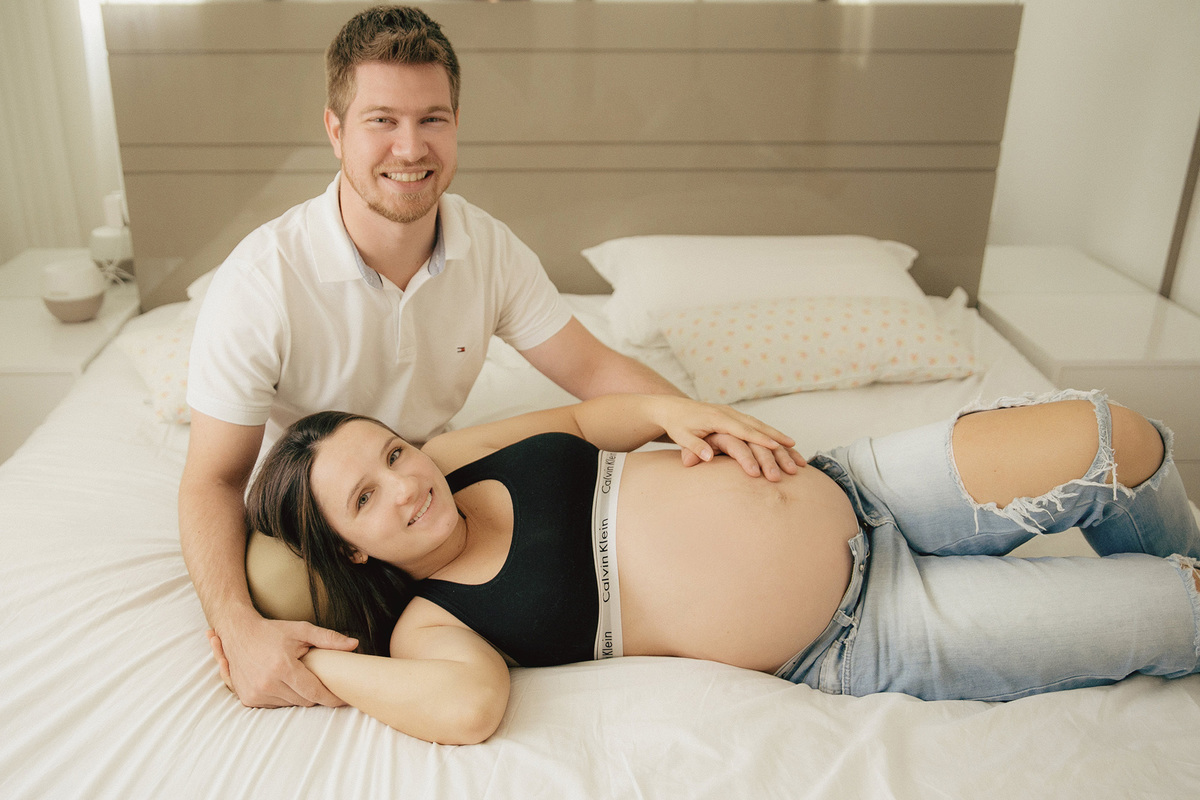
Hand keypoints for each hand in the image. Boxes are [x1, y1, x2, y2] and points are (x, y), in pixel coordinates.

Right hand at [206, 615, 357, 707]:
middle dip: (316, 694)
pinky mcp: (248, 699)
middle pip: (304, 700)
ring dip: (298, 695)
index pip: (315, 693)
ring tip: (298, 678)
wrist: (238, 633)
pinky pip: (275, 705)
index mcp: (283, 667)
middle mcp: (268, 684)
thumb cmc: (272, 631)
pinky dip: (283, 697)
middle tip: (322, 683)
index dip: (332, 698)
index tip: (345, 698)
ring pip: (290, 704)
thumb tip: (354, 644)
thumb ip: (329, 639)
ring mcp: (256, 693)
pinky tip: (282, 682)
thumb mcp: (302, 630)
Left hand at [656, 398, 803, 479]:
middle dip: (776, 437)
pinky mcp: (732, 415)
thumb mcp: (681, 436)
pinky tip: (778, 440)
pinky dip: (767, 432)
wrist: (672, 408)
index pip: (743, 430)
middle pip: (756, 426)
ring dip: (776, 434)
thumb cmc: (677, 424)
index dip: (760, 439)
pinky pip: (753, 424)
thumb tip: (708, 457)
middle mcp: (728, 413)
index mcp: (718, 418)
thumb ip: (695, 446)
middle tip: (793, 447)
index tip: (776, 447)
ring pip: (758, 424)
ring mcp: (732, 413)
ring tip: (793, 446)